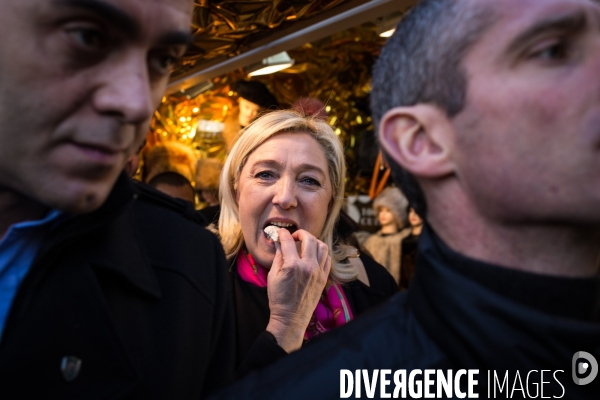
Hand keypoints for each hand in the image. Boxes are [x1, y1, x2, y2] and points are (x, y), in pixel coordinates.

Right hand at [266, 228, 331, 352]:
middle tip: (294, 237)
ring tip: (305, 244)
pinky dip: (320, 253)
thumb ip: (278, 256)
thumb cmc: (279, 298)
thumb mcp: (273, 276)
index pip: (288, 241)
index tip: (280, 233)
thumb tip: (278, 242)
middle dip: (300, 233)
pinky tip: (313, 255)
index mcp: (293, 265)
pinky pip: (327, 258)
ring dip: (313, 241)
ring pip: (322, 246)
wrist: (291, 318)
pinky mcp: (324, 278)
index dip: (283, 234)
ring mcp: (318, 272)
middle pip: (309, 239)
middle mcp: (308, 266)